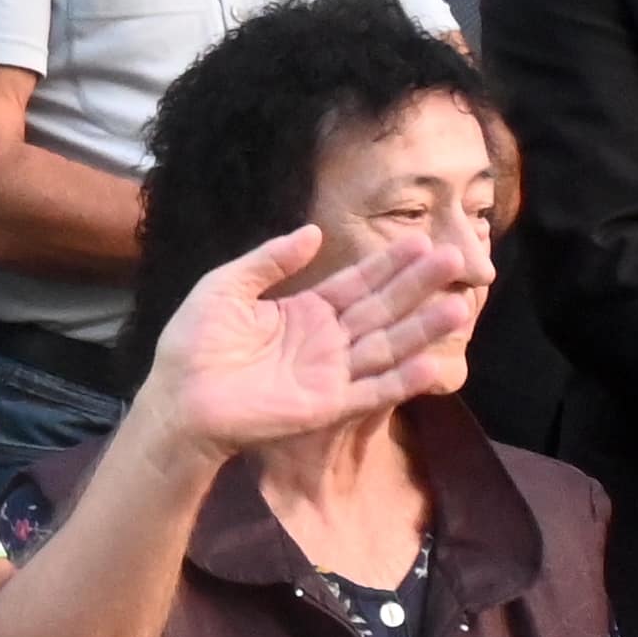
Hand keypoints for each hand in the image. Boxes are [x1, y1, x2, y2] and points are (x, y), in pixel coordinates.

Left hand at [135, 225, 487, 459]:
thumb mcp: (226, 287)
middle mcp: (326, 340)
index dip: (388, 263)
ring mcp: (330, 373)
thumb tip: (314, 231)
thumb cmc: (194, 343)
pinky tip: (432, 365)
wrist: (178, 398)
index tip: (421, 239)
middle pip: (381, 308)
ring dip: (422, 329)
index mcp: (305, 310)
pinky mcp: (326, 405)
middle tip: (455, 260)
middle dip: (417, 286)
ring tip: (459, 307)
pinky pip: (370, 392)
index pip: (356, 282)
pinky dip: (401, 381)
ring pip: (386, 346)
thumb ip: (270, 260)